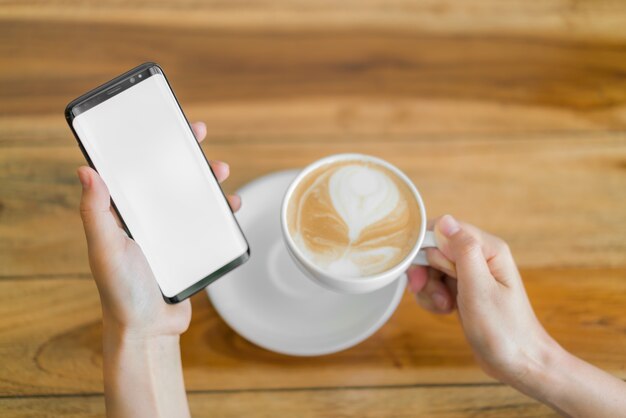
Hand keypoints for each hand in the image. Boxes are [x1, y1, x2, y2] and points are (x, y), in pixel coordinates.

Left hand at [77, 121, 240, 338]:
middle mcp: (148, 218)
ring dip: (207, 179)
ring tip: (221, 172)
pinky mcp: (191, 246)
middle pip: (167, 176)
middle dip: (184, 154)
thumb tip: (85, 170)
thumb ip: (96, 211)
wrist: (150, 329)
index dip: (148, 145)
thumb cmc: (120, 291)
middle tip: (199, 135)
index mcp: (124, 213)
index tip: (162, 125)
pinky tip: (232, 206)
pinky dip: (222, 210)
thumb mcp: (106, 248)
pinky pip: (209, 222)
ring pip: (192, 196)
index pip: (135, 170)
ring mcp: (171, 232)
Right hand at [407, 215, 556, 385]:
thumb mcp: (479, 288)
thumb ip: (462, 251)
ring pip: (432, 267)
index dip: (426, 249)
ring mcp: (471, 273)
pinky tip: (445, 311)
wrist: (518, 364)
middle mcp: (479, 256)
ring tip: (444, 307)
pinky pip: (437, 283)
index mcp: (488, 249)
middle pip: (435, 249)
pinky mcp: (464, 289)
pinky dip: (434, 297)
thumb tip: (445, 220)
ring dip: (429, 288)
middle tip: (433, 294)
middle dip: (426, 272)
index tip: (421, 274)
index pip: (444, 229)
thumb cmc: (504, 331)